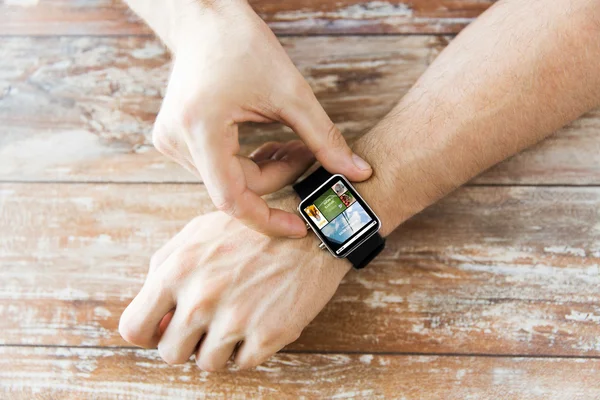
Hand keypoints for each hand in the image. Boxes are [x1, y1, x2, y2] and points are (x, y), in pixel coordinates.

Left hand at [118, 197, 350, 370]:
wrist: (311, 228)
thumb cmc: (251, 231)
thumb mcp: (197, 233)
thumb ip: (165, 270)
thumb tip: (155, 314)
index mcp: (177, 270)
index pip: (134, 327)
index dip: (147, 334)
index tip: (164, 331)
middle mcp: (201, 298)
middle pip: (170, 353)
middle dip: (186, 343)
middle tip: (207, 325)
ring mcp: (235, 319)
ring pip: (207, 364)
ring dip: (219, 347)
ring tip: (237, 319)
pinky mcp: (268, 334)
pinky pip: (243, 364)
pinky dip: (248, 349)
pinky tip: (259, 321)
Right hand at [152, 0, 371, 237]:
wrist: (205, 19)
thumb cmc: (242, 45)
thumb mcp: (291, 93)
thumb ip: (325, 138)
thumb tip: (357, 173)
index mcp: (200, 129)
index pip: (232, 200)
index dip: (268, 220)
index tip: (300, 226)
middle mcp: (177, 141)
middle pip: (236, 187)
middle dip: (277, 178)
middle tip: (308, 157)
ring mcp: (172, 142)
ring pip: (229, 179)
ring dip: (264, 170)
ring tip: (292, 146)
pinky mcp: (176, 139)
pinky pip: (218, 167)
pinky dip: (247, 163)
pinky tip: (267, 144)